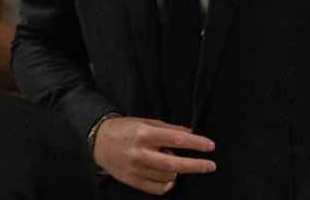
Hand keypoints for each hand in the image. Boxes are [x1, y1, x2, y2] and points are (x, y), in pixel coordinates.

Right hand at [93, 117, 215, 194]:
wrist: (99, 143)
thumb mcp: (145, 122)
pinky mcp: (133, 181)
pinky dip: (167, 182)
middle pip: (174, 163)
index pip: (175, 139)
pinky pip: (159, 188)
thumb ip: (168, 129)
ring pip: (168, 176)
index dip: (194, 143)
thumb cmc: (125, 130)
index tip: (209, 145)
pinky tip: (165, 174)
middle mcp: (140, 153)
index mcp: (144, 134)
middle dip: (195, 165)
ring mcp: (136, 169)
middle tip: (210, 166)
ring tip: (167, 159)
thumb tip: (191, 134)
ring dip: (176, 170)